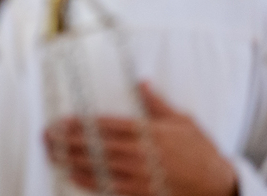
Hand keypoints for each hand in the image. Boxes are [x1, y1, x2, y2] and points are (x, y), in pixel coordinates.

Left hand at [45, 83, 237, 195]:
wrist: (219, 186)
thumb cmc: (201, 151)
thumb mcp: (183, 121)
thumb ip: (158, 104)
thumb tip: (142, 82)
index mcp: (148, 132)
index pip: (106, 125)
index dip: (81, 123)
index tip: (61, 120)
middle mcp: (140, 153)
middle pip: (96, 145)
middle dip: (68, 140)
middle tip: (47, 136)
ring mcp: (140, 175)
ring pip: (98, 166)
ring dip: (72, 159)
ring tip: (51, 153)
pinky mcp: (142, 193)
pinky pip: (110, 187)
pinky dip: (89, 180)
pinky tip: (72, 174)